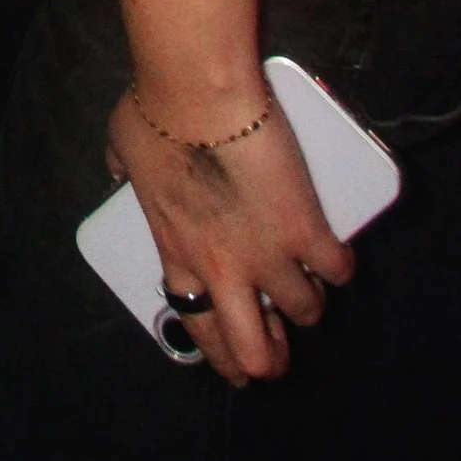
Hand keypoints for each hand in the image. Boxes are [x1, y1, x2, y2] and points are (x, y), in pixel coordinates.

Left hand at [105, 82, 353, 385]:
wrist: (198, 94)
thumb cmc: (154, 115)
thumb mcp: (122, 152)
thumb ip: (123, 171)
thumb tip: (119, 169)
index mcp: (178, 256)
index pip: (199, 328)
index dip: (223, 356)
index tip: (238, 366)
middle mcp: (225, 271)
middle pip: (256, 351)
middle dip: (273, 357)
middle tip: (282, 345)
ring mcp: (269, 255)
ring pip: (306, 311)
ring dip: (309, 301)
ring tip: (311, 286)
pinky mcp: (306, 229)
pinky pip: (337, 268)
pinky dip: (340, 264)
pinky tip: (337, 256)